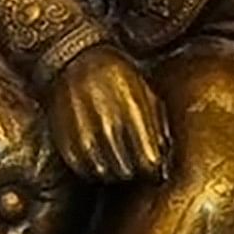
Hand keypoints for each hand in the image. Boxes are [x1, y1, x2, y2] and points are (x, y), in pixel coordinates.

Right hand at [45, 45, 169, 182]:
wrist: (75, 59)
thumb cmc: (119, 78)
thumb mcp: (147, 93)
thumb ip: (160, 127)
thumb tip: (166, 162)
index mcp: (133, 112)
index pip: (149, 162)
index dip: (154, 167)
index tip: (153, 163)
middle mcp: (108, 126)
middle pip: (128, 171)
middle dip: (135, 168)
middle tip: (133, 158)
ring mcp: (84, 135)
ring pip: (106, 174)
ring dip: (113, 170)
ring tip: (115, 154)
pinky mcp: (66, 142)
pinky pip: (84, 171)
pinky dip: (92, 168)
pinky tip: (97, 154)